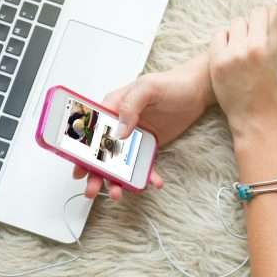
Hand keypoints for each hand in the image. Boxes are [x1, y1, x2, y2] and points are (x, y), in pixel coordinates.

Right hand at [73, 51, 214, 199]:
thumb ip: (131, 105)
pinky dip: (146, 176)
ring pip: (120, 163)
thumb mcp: (148, 88)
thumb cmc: (171, 83)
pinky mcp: (149, 146)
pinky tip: (153, 183)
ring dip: (117, 180)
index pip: (90, 131)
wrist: (197, 90)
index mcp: (112, 108)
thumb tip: (119, 131)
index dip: (81, 151)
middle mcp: (120, 124)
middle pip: (101, 152)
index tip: (78, 168)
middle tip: (92, 189)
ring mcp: (134, 137)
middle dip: (95, 173)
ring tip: (118, 193)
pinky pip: (144, 165)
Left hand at [209, 7, 276, 143]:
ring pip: (238, 22)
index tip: (275, 20)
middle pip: (257, 13)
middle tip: (260, 33)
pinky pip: (220, 34)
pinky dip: (226, 38)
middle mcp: (256, 46)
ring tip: (246, 43)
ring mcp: (235, 53)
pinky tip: (232, 49)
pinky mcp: (218, 61)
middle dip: (260, 21)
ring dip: (243, 29)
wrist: (258, 122)